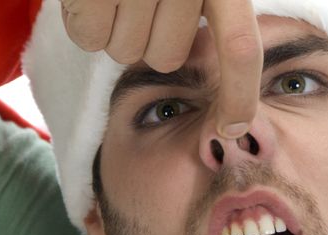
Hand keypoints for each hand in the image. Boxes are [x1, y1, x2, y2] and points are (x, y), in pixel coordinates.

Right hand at [61, 0, 262, 138]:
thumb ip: (219, 12)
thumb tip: (222, 90)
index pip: (240, 47)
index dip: (240, 95)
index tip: (233, 128)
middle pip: (166, 57)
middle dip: (152, 39)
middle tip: (143, 2)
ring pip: (127, 51)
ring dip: (118, 30)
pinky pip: (90, 38)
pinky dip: (86, 23)